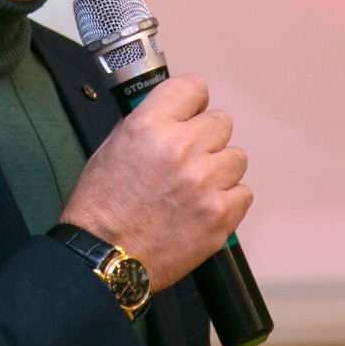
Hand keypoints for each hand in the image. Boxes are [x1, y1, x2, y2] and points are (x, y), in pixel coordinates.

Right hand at [56, 75, 249, 286]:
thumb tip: (175, 113)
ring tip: (195, 187)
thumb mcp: (112, 147)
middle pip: (222, 122)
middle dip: (206, 138)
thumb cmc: (101, 207)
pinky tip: (204, 207)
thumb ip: (148, 124)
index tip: (190, 114)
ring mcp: (205, 183)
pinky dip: (227, 200)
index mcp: (150, 126)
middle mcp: (181, 149)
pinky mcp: (220, 215)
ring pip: (236, 158)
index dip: (192, 103)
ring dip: (219, 169)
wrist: (104, 258)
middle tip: (189, 158)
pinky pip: (243, 193)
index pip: (194, 87)